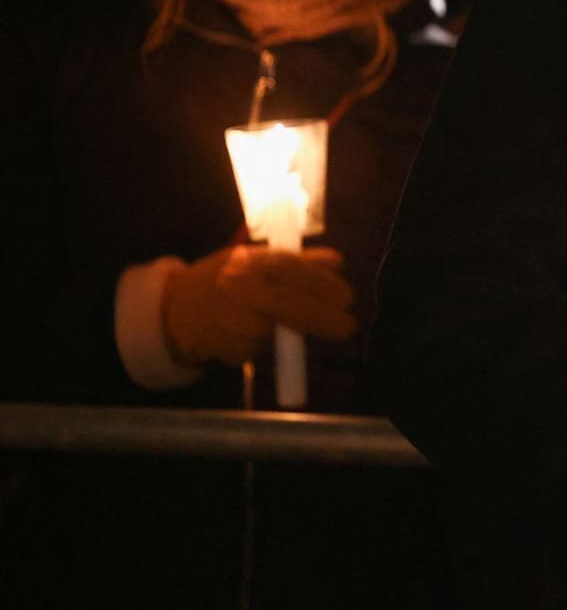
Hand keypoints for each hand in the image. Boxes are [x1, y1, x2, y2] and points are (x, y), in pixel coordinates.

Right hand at [162, 243, 356, 367]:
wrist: (176, 309)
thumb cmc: (229, 279)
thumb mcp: (258, 259)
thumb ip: (298, 262)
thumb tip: (338, 263)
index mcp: (253, 261)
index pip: (294, 271)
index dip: (325, 286)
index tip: (347, 299)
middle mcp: (241, 288)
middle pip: (289, 305)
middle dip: (325, 318)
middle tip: (348, 327)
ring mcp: (232, 319)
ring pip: (277, 331)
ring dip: (293, 334)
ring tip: (281, 325)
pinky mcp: (228, 347)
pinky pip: (260, 349)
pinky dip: (265, 346)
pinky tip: (250, 335)